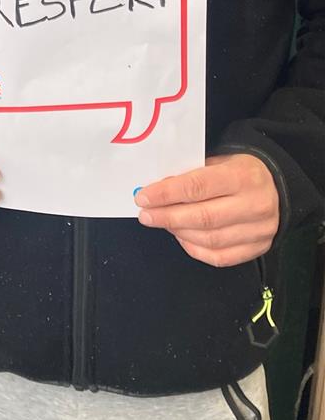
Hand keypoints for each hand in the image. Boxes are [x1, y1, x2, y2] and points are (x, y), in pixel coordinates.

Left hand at [135, 154, 279, 266]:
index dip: (167, 194)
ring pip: (210, 240)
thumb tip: (156, 191)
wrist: (277, 186)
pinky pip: (220, 258)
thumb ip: (192, 175)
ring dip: (178, 233)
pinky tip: (181, 237)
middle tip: (146, 215)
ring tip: (162, 223)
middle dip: (167, 217)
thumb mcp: (219, 161)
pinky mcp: (258, 249)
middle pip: (203, 217)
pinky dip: (194, 249)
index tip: (143, 197)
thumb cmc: (239, 170)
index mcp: (242, 177)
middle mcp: (254, 205)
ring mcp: (259, 231)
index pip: (198, 187)